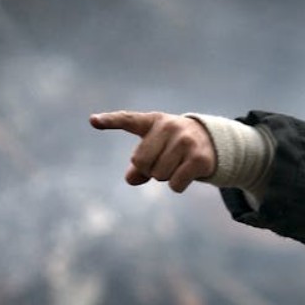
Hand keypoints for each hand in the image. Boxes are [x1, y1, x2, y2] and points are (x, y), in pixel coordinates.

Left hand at [90, 111, 215, 191]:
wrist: (212, 141)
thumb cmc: (174, 145)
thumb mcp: (155, 149)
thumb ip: (139, 165)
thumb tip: (131, 179)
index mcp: (153, 121)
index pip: (127, 119)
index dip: (109, 121)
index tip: (92, 121)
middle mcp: (169, 126)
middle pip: (141, 162)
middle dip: (149, 169)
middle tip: (164, 160)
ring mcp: (185, 141)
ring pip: (158, 175)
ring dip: (165, 177)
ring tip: (178, 163)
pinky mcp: (198, 158)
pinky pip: (174, 184)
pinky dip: (177, 185)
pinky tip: (187, 173)